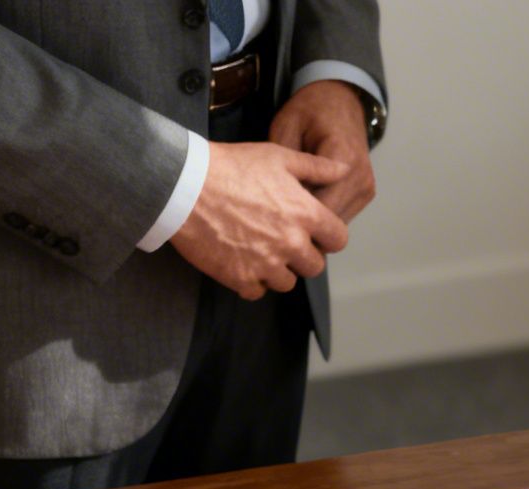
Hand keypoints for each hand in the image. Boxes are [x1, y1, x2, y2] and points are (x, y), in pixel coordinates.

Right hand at [171, 142, 347, 299]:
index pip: (338, 240)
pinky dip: (251, 281)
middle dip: (303, 255)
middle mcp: (291, 243)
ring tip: (260, 249)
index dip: (328, 236)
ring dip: (278, 270)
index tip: (315, 232)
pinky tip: (241, 261)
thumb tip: (345, 168)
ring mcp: (266, 264)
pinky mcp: (240, 278)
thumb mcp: (278, 156)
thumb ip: (317, 167)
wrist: (183, 185)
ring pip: (287, 282)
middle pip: (314, 266)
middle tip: (283, 240)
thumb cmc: (231, 166)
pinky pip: (257, 291)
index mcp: (305, 214)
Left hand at [269, 79, 375, 222]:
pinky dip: (322, 216)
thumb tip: (278, 205)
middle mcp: (360, 178)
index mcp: (343, 159)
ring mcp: (366, 188)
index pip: (319, 207)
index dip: (293, 218)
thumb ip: (286, 168)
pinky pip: (341, 216)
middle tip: (273, 221)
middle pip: (330, 222)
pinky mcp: (365, 194)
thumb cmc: (310, 110)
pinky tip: (303, 205)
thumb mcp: (286, 129)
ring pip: (336, 224)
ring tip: (288, 212)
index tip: (269, 217)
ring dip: (313, 224)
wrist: (340, 100)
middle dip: (302, 225)